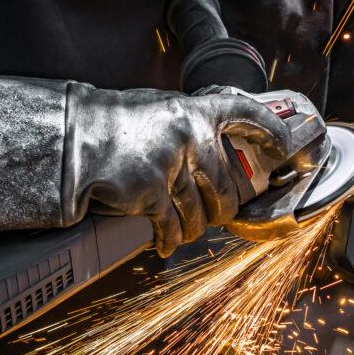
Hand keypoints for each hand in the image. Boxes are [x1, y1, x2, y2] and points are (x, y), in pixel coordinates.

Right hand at [67, 86, 291, 256]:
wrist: (71, 140)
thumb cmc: (109, 125)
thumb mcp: (156, 111)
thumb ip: (186, 127)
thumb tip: (212, 150)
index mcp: (191, 111)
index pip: (245, 113)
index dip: (271, 130)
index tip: (282, 147)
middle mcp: (188, 136)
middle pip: (224, 187)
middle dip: (223, 210)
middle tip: (219, 215)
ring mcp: (170, 165)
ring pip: (199, 213)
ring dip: (193, 228)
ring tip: (184, 230)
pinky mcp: (150, 193)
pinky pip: (171, 227)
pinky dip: (170, 240)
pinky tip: (165, 243)